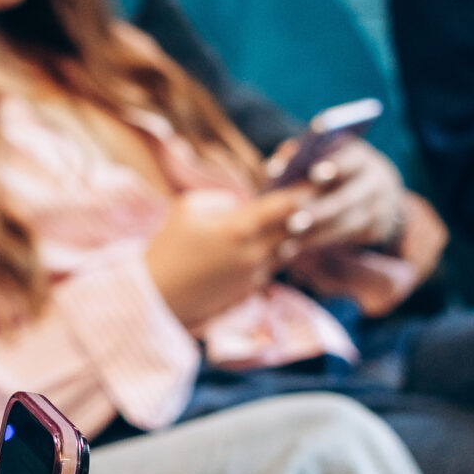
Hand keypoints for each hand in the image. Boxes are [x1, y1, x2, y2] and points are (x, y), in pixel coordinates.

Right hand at [143, 189, 311, 328]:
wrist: (156, 297)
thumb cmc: (167, 247)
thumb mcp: (187, 208)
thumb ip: (223, 199)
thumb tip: (243, 204)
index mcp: (241, 228)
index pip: (288, 204)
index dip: (306, 188)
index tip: (317, 177)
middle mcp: (256, 253)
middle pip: (297, 228)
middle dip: (303, 211)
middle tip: (311, 196)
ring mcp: (255, 276)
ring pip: (287, 249)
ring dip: (289, 235)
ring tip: (288, 220)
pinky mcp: (250, 292)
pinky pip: (271, 268)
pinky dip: (272, 255)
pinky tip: (262, 246)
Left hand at [281, 140, 406, 251]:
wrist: (372, 190)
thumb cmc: (330, 168)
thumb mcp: (320, 156)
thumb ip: (297, 158)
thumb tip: (272, 168)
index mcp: (358, 155)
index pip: (348, 159)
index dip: (331, 166)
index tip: (312, 174)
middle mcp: (373, 179)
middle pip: (346, 198)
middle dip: (319, 212)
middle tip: (292, 224)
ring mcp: (379, 205)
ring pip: (346, 224)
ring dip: (316, 236)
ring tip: (286, 245)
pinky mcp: (377, 228)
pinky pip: (348, 238)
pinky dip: (320, 243)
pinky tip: (295, 250)